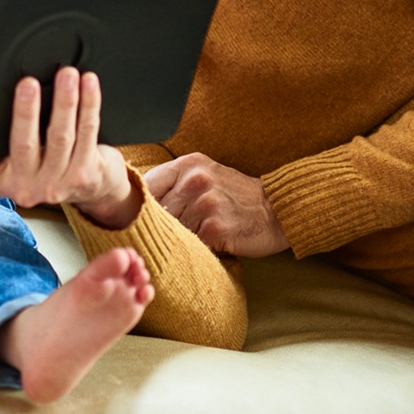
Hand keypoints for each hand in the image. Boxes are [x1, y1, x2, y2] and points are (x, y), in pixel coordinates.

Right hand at [0, 67, 140, 227]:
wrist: (88, 190)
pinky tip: (88, 83)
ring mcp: (56, 183)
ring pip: (60, 137)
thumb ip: (1, 139)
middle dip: (26, 112)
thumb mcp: (12, 161)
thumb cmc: (41, 162)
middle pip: (24, 147)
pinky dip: (89, 104)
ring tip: (66, 75)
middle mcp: (26, 186)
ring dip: (64, 102)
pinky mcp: (84, 174)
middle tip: (28, 83)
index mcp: (0, 180)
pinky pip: (87, 132)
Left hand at [142, 153, 288, 257]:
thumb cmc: (235, 197)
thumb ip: (175, 182)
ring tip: (192, 240)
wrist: (276, 211)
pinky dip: (194, 249)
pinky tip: (206, 246)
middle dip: (160, 227)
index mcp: (189, 164)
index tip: (140, 218)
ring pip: (172, 230)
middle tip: (166, 236)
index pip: (147, 185)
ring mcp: (206, 203)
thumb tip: (137, 200)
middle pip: (157, 211)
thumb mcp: (205, 176)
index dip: (141, 205)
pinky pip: (190, 244)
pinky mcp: (215, 228)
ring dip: (178, 240)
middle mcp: (195, 179)